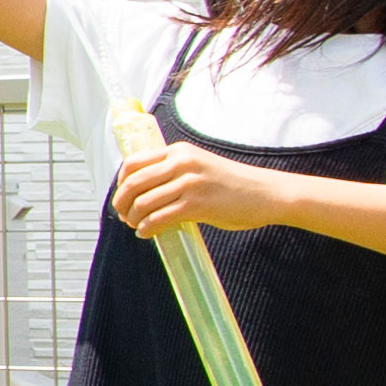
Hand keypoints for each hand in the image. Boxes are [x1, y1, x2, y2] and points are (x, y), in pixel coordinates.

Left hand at [111, 138, 275, 239]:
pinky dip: (147, 228)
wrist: (266, 193)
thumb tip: (144, 191)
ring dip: (134, 218)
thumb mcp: (200, 166)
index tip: (122, 196)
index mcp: (179, 151)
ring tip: (136, 226)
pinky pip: (160, 218)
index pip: (133, 163)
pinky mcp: (197, 204)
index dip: (120, 183)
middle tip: (124, 215)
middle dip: (122, 203)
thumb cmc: (233, 184)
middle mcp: (181, 163)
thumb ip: (175, 172)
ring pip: (144, 202)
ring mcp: (189, 183)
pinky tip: (147, 233)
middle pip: (133, 183)